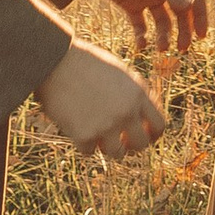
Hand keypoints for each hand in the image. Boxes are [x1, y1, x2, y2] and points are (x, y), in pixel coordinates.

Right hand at [33, 37, 164, 162]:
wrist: (55, 60)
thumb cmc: (86, 64)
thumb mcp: (119, 73)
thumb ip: (134, 95)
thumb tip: (143, 122)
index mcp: (138, 93)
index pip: (159, 125)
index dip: (153, 135)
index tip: (144, 137)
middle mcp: (126, 111)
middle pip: (141, 144)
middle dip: (131, 146)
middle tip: (121, 142)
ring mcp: (106, 125)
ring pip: (117, 153)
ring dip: (107, 147)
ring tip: (97, 135)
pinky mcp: (84, 135)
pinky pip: (89, 151)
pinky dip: (83, 143)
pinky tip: (76, 128)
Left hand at [92, 0, 208, 54]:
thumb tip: (191, 6)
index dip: (200, 17)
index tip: (201, 36)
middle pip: (180, 13)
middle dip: (183, 31)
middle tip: (182, 48)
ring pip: (162, 21)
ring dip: (163, 35)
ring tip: (161, 48)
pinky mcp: (131, 4)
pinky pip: (141, 24)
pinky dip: (142, 35)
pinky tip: (141, 45)